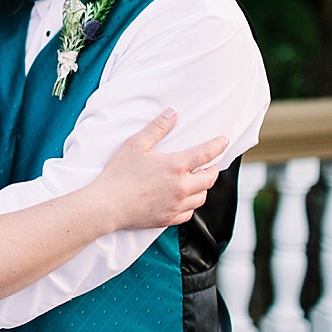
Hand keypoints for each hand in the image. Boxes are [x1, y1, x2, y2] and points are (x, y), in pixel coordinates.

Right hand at [97, 108, 225, 231]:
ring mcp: (177, 205)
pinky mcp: (169, 219)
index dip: (218, 145)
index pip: (206, 153)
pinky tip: (183, 199)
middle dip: (213, 169)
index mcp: (175, 166)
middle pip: (210, 178)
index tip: (223, 140)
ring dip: (203, 187)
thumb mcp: (136, 144)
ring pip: (202, 197)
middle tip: (209, 164)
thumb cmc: (119, 174)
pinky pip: (189, 213)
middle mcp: (181, 187)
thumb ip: (157, 128)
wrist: (107, 205)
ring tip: (196, 181)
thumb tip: (172, 112)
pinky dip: (190, 205)